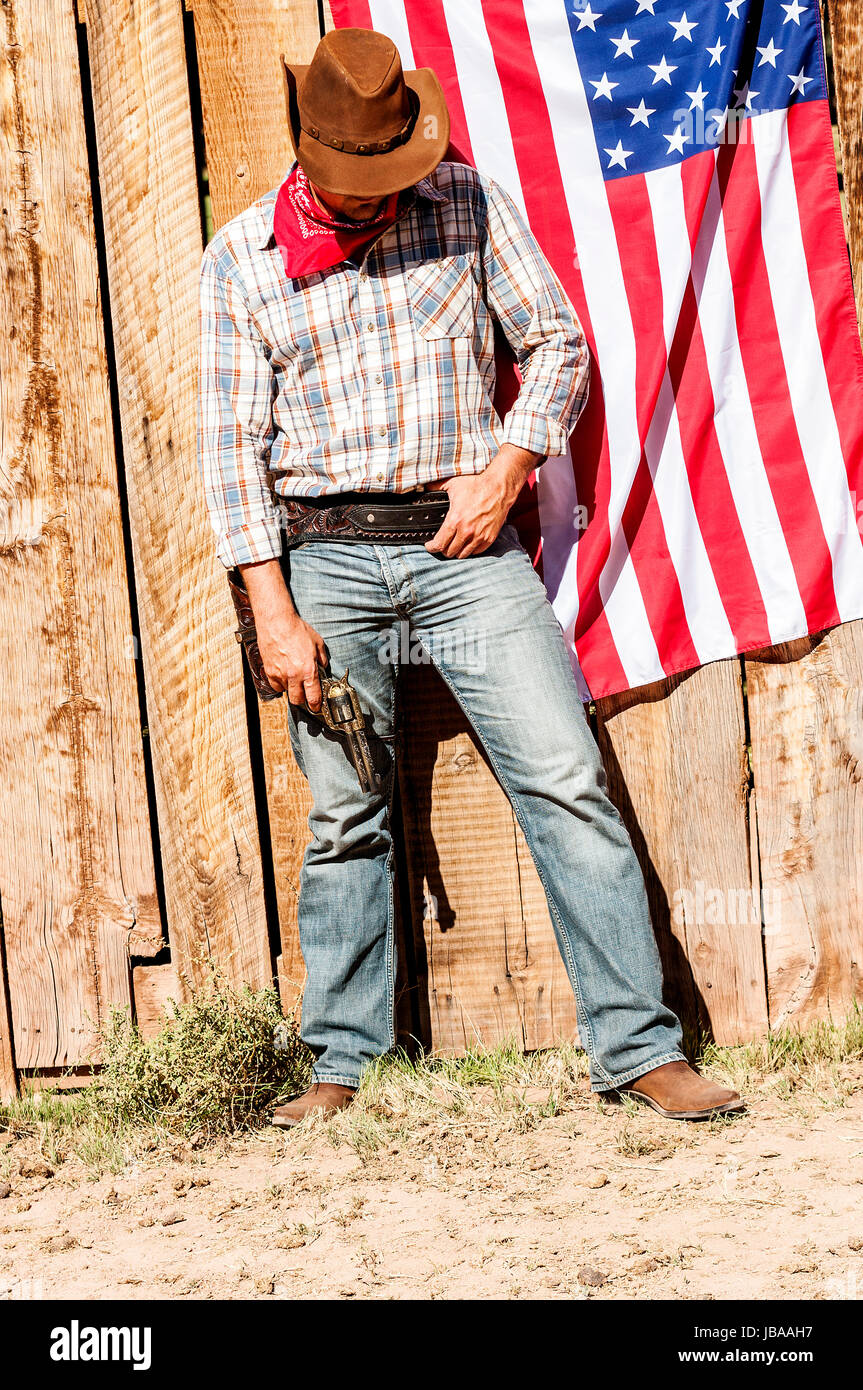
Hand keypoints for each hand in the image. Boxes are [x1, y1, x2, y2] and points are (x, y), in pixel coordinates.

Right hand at [238, 558, 327, 709]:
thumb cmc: (297, 629)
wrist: (277, 622)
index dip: (316, 706)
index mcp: (309, 670)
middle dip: (303, 700)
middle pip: (298, 700)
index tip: (317, 707)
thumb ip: (322, 658)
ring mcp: (280, 674)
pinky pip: (275, 685)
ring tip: (293, 676)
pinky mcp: (269, 671)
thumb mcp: (317, 642)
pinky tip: (283, 674)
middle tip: (305, 694)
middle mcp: (294, 675)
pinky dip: (280, 683)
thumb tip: (324, 666)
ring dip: (291, 688)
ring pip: (286, 692)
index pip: (313, 697)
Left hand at [424, 444, 541, 558]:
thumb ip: (435, 488)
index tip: (430, 546)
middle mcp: (467, 531)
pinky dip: (470, 550)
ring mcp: (479, 536)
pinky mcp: (489, 538)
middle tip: (442, 544)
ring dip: (456, 551)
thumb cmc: (477, 485)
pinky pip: (476, 552)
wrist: (499, 487)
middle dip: (443, 549)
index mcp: (455, 520)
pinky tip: (467, 543)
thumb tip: (422, 487)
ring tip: (454, 545)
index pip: (439, 544)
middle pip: (449, 552)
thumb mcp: (453, 484)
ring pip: (462, 554)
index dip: (431, 547)